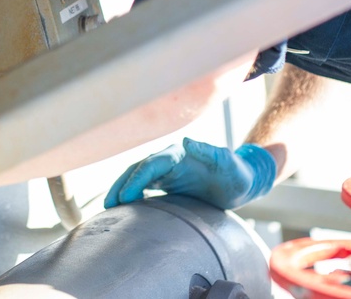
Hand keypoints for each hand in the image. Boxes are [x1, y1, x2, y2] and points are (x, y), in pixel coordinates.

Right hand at [104, 138, 276, 210]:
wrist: (242, 183)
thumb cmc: (237, 172)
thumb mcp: (227, 162)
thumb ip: (210, 151)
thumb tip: (186, 141)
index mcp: (179, 154)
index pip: (152, 164)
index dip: (137, 179)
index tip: (126, 196)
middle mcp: (169, 161)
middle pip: (138, 170)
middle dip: (122, 184)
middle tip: (109, 204)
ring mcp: (168, 173)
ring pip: (138, 179)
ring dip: (122, 190)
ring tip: (108, 207)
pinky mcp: (169, 185)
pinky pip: (145, 189)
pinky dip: (133, 196)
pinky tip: (124, 209)